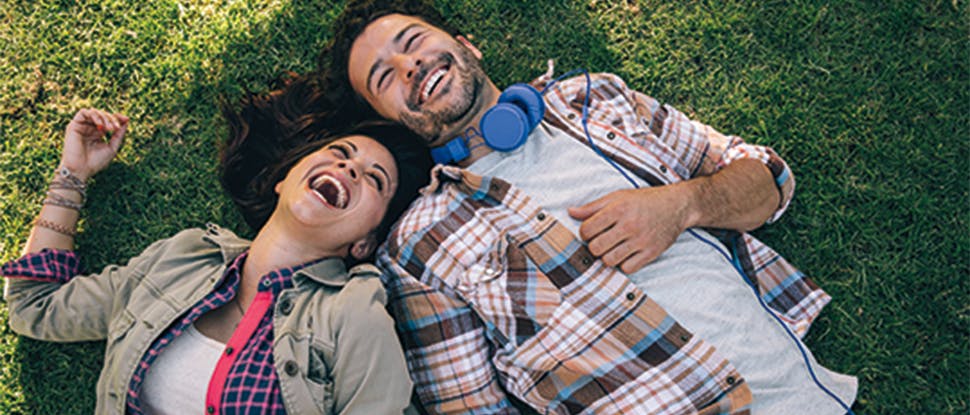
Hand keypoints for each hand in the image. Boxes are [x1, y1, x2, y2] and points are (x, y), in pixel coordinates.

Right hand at [61, 108, 128, 180]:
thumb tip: (127, 120)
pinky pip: (83, 112)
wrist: (80, 170)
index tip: (126, 119)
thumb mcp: (112, 147)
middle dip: (112, 119)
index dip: (117, 117)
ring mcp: (81, 127)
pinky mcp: (73, 126)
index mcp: (98, 133)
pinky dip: (94, 115)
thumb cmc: (96, 162)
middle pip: (103, 115)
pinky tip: (99, 125)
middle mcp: (89, 128)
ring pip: (94, 112)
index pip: (108, 120)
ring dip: (104, 117)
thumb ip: (119, 134)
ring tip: (109, 128)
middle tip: (116, 128)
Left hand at [568, 185, 695, 273]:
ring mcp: (641, 241)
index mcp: (618, 209)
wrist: (677, 205)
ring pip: (609, 261)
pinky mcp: (652, 253)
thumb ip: (593, 207)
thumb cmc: (644, 200)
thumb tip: (570, 212)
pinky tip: (626, 254)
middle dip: (595, 246)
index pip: (586, 230)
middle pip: (596, 248)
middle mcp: (629, 225)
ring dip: (608, 256)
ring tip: (614, 247)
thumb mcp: (618, 197)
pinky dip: (624, 264)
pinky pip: (627, 268)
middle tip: (602, 240)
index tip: (592, 231)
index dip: (585, 232)